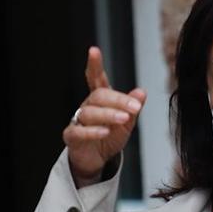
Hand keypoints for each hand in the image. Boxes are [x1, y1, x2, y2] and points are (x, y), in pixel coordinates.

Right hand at [64, 46, 145, 184]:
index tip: (94, 50)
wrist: (97, 160)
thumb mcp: (127, 122)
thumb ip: (133, 108)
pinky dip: (92, 131)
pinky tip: (105, 132)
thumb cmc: (109, 137)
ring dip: (109, 115)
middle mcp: (87, 106)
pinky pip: (79, 131)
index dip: (94, 65)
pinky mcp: (71, 136)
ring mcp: (77, 120)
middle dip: (118, 100)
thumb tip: (141, 92)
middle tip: (134, 107)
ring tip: (124, 119)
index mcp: (99, 99)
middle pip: (98, 96)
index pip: (96, 78)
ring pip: (89, 112)